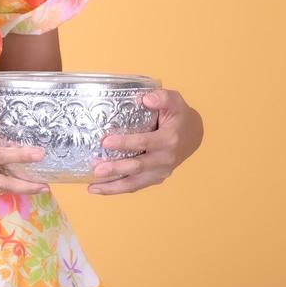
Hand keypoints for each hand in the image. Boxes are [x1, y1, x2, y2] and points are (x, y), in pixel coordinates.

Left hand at [88, 87, 203, 194]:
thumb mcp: (174, 100)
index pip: (144, 143)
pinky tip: (100, 189)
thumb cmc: (178, 115)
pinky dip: (117, 189)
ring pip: (135, 183)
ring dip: (113, 186)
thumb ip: (162, 97)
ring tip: (92, 187)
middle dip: (115, 169)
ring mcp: (161, 172)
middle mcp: (165, 159)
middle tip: (95, 169)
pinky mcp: (155, 178)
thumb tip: (146, 99)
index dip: (124, 143)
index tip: (105, 142)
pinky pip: (135, 186)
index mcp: (169, 139)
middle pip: (137, 167)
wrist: (193, 135)